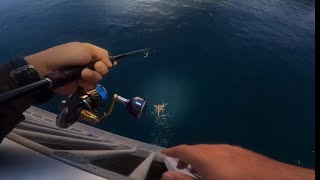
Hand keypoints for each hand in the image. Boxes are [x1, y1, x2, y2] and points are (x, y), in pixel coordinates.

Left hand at [25, 42, 115, 93]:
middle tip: (94, 67)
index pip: (105, 58)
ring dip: (93, 76)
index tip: (104, 63)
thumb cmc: (65, 55)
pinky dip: (87, 84)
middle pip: (104, 69)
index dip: (107, 61)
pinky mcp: (81, 86)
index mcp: (90, 53)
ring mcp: (85, 76)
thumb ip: (101, 54)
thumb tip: (112, 64)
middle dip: (101, 69)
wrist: (48, 69)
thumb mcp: (84, 49)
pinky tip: (80, 82)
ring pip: (99, 79)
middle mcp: (89, 64)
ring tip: (83, 74)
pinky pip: (91, 86)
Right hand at [161, 144, 314, 179]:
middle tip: (179, 166)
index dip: (172, 151)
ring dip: (198, 157)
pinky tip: (217, 167)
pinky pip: (219, 151)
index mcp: (204, 157)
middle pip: (195, 148)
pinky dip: (211, 157)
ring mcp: (229, 149)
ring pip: (208, 149)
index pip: (182, 149)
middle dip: (185, 156)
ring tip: (196, 169)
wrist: (269, 179)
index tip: (164, 154)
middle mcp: (215, 149)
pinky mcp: (240, 152)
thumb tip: (166, 176)